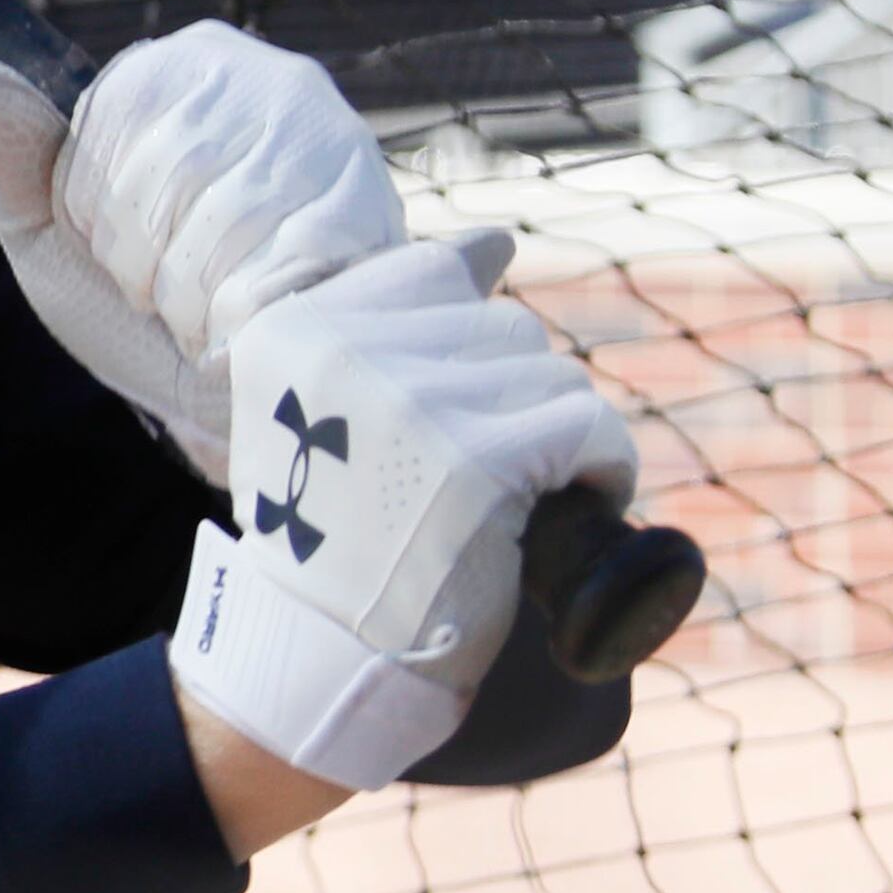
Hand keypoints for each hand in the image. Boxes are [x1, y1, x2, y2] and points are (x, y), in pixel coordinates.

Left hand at [0, 21, 407, 481]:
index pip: (111, 126)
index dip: (99, 211)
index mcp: (185, 68)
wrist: (220, 407)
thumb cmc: (131, 305)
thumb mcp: (49, 226)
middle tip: (172, 292)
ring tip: (216, 310)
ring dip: (201, 297)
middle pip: (170, 176)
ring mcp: (335, 145)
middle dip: (150, 262)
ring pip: (228, 222)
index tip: (117, 244)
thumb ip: (12, 149)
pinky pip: (286, 268)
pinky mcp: (380, 218)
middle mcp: (275, 84)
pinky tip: (260, 326)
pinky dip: (251, 320)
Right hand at [171, 237, 639, 792]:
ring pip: (552, 376)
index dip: (465, 341)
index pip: (432, 274)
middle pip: (502, 328)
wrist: (328, 649)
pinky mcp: (476, 461)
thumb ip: (397, 319)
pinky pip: (586, 430)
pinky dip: (598, 471)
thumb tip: (496, 244)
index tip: (449, 411)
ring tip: (514, 496)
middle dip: (512, 400)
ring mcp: (410, 402)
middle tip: (476, 474)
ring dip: (556, 438)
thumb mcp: (328, 407)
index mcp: (294, 328)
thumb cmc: (336, 529)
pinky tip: (563, 506)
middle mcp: (344, 350)